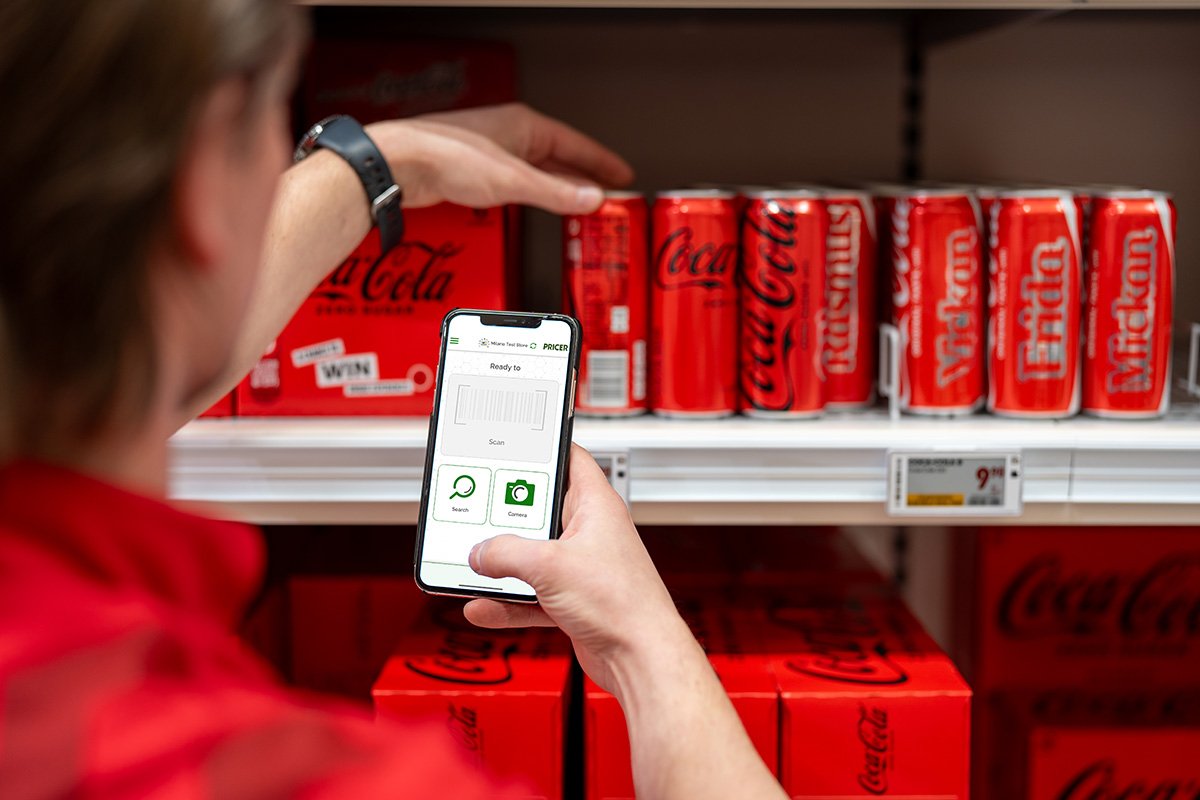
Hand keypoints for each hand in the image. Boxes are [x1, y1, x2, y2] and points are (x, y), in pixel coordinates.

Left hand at [366, 103, 633, 215]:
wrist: (402, 163)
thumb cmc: (447, 156)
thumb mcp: (513, 180)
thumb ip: (555, 193)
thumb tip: (590, 199)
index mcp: (524, 125)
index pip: (576, 144)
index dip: (602, 162)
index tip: (622, 175)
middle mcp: (509, 134)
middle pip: (559, 157)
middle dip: (583, 177)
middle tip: (605, 195)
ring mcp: (491, 151)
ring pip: (537, 170)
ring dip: (558, 187)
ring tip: (577, 205)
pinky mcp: (473, 169)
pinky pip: (516, 181)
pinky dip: (534, 193)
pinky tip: (535, 205)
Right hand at [463, 445, 690, 696]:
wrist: (640, 657)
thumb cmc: (623, 603)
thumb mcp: (551, 567)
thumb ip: (507, 554)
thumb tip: (481, 552)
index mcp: (595, 505)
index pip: (569, 459)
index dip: (541, 450)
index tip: (510, 449)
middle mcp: (590, 532)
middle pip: (539, 511)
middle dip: (506, 517)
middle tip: (476, 514)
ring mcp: (580, 567)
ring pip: (531, 556)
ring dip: (502, 564)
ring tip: (472, 564)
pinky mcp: (572, 599)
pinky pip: (531, 593)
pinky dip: (508, 601)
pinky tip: (484, 606)